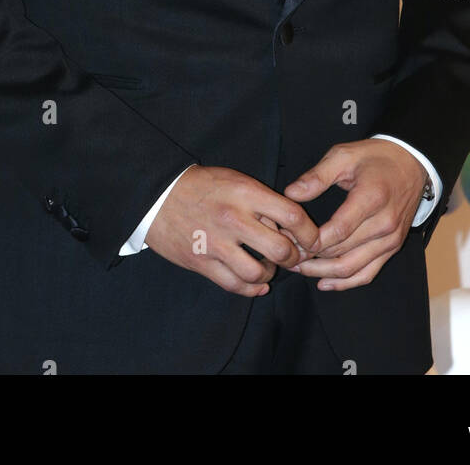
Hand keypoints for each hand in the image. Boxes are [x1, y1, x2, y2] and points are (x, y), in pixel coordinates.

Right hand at [144, 165, 319, 297]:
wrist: (157, 195)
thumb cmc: (202, 185)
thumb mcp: (235, 180)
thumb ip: (263, 202)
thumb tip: (289, 228)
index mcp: (245, 192)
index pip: (292, 215)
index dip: (309, 232)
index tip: (312, 239)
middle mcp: (233, 218)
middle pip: (280, 249)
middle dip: (292, 257)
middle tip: (291, 256)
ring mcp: (215, 242)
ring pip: (258, 273)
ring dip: (269, 274)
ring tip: (267, 268)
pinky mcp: (200, 262)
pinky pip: (234, 285)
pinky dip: (250, 289)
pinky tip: (255, 284)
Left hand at [282, 138, 425, 289]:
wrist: (412, 163)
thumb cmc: (375, 157)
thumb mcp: (344, 155)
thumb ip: (317, 176)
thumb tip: (291, 193)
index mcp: (372, 198)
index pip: (338, 230)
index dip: (312, 240)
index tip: (289, 238)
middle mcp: (384, 223)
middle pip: (342, 252)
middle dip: (311, 257)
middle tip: (288, 253)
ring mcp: (391, 239)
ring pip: (352, 268)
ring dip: (323, 273)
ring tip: (299, 267)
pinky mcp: (392, 248)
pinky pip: (368, 274)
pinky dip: (345, 282)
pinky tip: (324, 282)